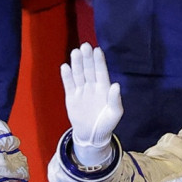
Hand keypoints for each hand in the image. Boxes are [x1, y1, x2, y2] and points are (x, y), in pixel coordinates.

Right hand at [60, 44, 122, 168]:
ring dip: (76, 63)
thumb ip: (115, 100)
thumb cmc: (106, 123)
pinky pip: (68, 84)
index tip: (97, 50)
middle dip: (87, 58)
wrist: (91, 135)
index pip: (101, 71)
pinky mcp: (71, 96)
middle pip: (88, 69)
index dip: (99, 61)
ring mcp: (81, 90)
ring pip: (78, 74)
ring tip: (75, 52)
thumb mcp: (114, 113)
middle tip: (85, 46)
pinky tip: (65, 66)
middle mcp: (92, 86)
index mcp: (103, 88)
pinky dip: (67, 76)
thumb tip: (116, 85)